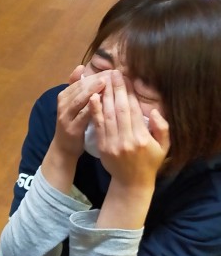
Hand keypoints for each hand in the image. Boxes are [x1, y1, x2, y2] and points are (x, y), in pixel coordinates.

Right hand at [50, 65, 108, 160]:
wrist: (64, 148)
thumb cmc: (73, 123)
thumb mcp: (73, 104)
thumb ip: (76, 87)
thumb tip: (80, 67)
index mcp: (63, 96)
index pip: (79, 81)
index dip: (94, 75)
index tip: (110, 71)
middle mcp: (62, 104)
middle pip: (79, 88)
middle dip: (95, 80)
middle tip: (110, 74)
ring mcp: (65, 116)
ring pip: (79, 100)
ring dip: (92, 90)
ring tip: (105, 83)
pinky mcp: (72, 128)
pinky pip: (83, 115)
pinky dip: (92, 108)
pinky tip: (102, 103)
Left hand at [88, 70, 169, 188]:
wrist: (132, 182)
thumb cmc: (150, 162)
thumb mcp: (163, 147)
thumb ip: (162, 128)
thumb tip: (153, 111)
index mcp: (142, 137)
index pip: (133, 110)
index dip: (129, 93)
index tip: (126, 78)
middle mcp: (127, 139)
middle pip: (119, 109)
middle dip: (116, 89)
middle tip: (113, 72)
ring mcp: (113, 143)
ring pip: (108, 114)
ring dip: (105, 95)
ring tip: (103, 79)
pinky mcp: (102, 146)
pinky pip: (98, 125)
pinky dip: (95, 111)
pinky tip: (92, 97)